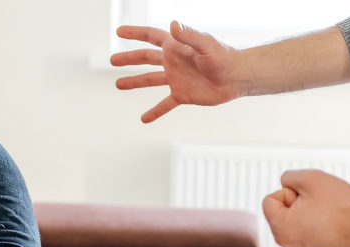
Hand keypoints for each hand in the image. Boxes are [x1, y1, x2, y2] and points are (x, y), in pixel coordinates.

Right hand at [111, 21, 244, 122]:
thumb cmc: (224, 57)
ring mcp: (176, 79)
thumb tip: (173, 25)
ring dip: (134, 82)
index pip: (150, 37)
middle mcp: (173, 62)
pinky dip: (154, 112)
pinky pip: (165, 104)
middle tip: (112, 60)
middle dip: (129, 58)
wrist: (236, 77)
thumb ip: (188, 35)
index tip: (119, 31)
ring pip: (150, 80)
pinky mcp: (182, 95)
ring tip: (118, 84)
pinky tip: (144, 119)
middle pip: (145, 58)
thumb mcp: (205, 44)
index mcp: (175, 47)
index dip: (134, 33)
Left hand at [261, 169, 349, 246]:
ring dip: (308, 214)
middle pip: (282, 212)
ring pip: (296, 222)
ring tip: (329, 214)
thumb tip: (286, 184)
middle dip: (298, 203)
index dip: (290, 192)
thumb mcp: (311, 178)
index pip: (270, 201)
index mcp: (281, 231)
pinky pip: (309, 232)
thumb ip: (289, 177)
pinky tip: (335, 224)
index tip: (309, 197)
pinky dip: (318, 225)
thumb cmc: (344, 206)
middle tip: (321, 205)